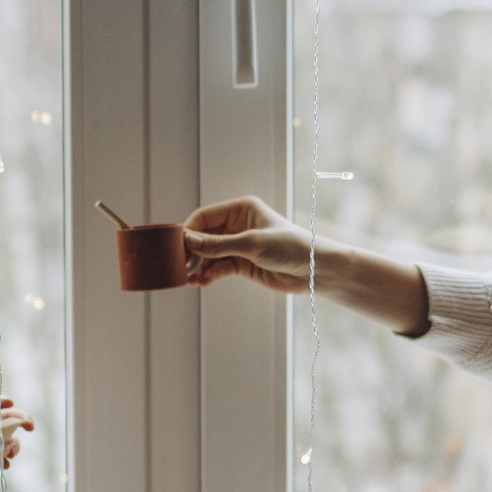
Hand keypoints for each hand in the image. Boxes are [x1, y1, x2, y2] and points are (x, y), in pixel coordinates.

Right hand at [183, 195, 316, 292]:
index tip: (176, 248)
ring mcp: (239, 245)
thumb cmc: (290, 247)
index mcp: (241, 209)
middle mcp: (238, 225)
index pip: (204, 217)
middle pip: (204, 236)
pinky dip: (209, 275)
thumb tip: (188, 241)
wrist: (314, 271)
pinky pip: (219, 268)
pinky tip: (202, 282)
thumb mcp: (252, 244)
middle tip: (180, 267)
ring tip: (189, 279)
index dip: (189, 232)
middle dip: (192, 252)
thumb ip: (218, 245)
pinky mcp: (243, 264)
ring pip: (210, 254)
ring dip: (199, 266)